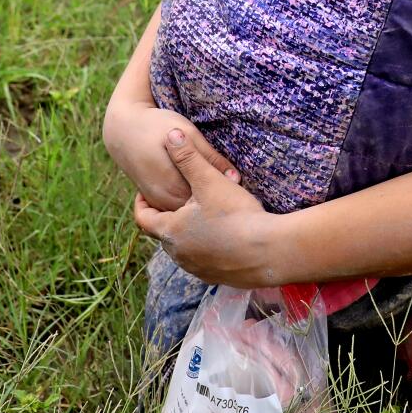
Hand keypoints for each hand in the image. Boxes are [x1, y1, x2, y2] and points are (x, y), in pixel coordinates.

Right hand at [121, 108, 237, 211]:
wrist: (122, 130)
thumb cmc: (158, 125)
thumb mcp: (190, 134)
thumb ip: (211, 157)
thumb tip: (236, 178)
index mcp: (177, 184)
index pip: (212, 201)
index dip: (230, 200)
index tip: (243, 196)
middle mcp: (166, 199)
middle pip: (201, 212)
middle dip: (219, 207)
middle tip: (238, 199)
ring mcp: (158, 202)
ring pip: (188, 215)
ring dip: (204, 209)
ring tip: (221, 198)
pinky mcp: (153, 200)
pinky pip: (176, 212)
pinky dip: (191, 208)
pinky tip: (203, 197)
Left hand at [132, 128, 279, 287]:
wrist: (269, 252)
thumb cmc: (236, 215)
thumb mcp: (209, 181)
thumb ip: (188, 158)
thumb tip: (170, 135)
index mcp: (170, 232)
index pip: (143, 218)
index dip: (141, 203)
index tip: (146, 191)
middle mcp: (178, 255)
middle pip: (163, 234)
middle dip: (168, 216)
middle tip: (177, 200)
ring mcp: (198, 269)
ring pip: (184, 249)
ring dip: (187, 233)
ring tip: (201, 215)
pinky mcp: (217, 277)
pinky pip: (204, 260)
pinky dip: (206, 248)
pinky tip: (222, 235)